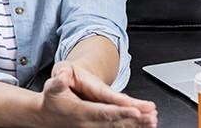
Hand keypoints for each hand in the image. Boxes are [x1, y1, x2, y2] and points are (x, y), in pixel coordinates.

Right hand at [32, 62, 156, 127]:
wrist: (47, 115)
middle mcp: (89, 122)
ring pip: (119, 127)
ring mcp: (94, 127)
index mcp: (80, 111)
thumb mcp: (51, 87)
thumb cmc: (52, 100)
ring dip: (136, 125)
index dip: (120, 111)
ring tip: (153, 120)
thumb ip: (58, 82)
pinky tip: (144, 124)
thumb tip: (62, 76)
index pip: (103, 111)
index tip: (135, 110)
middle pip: (116, 122)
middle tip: (151, 115)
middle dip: (135, 120)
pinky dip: (131, 127)